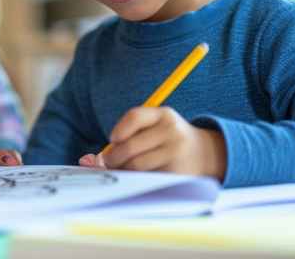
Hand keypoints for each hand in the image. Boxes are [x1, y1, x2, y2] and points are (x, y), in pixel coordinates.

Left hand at [93, 106, 226, 179]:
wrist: (205, 154)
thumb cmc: (166, 140)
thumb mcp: (154, 127)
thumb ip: (127, 135)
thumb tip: (89, 160)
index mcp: (163, 115)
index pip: (134, 117)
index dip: (118, 130)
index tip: (112, 140)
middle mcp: (171, 131)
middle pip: (130, 146)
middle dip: (113, 157)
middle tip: (106, 162)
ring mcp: (176, 153)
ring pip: (137, 166)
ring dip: (122, 171)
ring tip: (120, 170)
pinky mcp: (178, 173)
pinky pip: (148, 178)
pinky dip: (136, 180)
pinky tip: (135, 178)